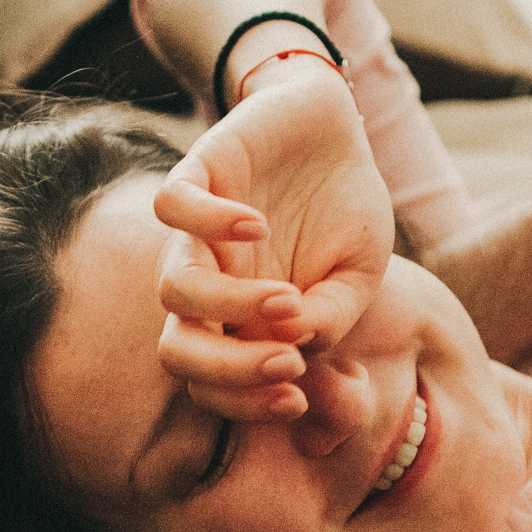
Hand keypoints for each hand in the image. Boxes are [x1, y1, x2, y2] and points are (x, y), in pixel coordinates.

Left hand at [152, 57, 394, 420]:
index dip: (243, 403)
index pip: (210, 385)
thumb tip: (299, 352)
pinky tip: (257, 224)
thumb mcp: (359, 275)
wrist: (334, 128)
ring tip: (287, 299)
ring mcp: (198, 233)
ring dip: (230, 306)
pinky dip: (209, 222)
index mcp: (240, 320)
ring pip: (174, 289)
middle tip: (287, 362)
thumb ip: (334, 319)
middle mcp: (211, 284)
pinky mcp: (197, 174)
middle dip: (228, 372)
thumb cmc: (344, 210)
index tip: (296, 397)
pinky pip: (172, 207)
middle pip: (176, 353)